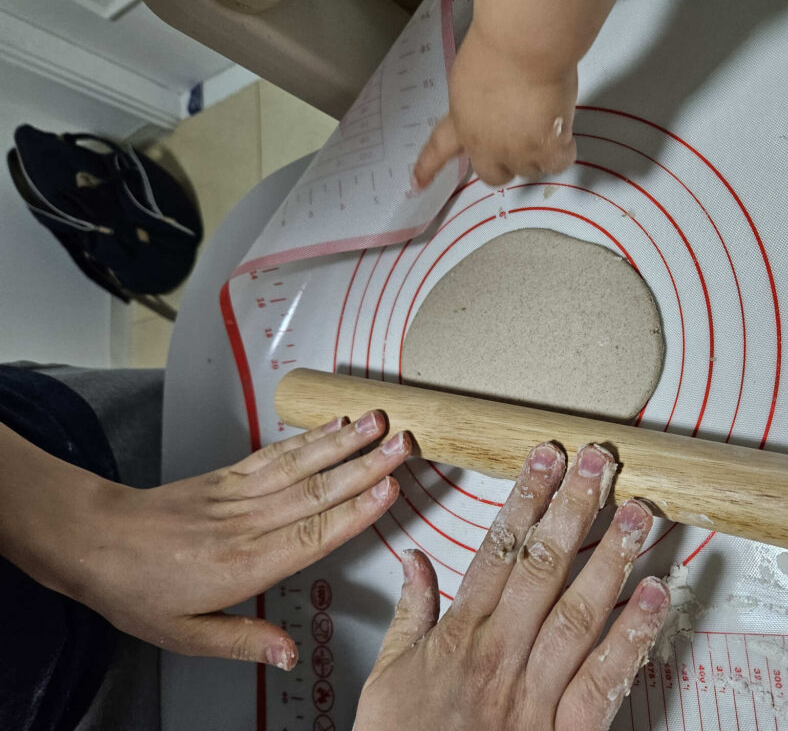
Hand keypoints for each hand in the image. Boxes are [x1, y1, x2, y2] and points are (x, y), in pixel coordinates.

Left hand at [0, 411, 408, 669]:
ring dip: (345, 442)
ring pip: (301, 465)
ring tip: (379, 423)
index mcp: (243, 565)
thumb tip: (289, 655)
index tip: (390, 489)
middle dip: (366, 466)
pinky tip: (334, 425)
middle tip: (404, 445)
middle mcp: (247, 523)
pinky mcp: (228, 476)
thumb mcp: (185, 635)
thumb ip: (243, 641)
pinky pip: (274, 454)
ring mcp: (238, 494)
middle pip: (317, 491)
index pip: (312, 534)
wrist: (92, 541)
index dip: (355, 511)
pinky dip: (308, 436)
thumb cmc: (136, 590)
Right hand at [353, 442, 669, 730]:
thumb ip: (409, 614)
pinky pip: (602, 680)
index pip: (497, 551)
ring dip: (610, 559)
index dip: (525, 499)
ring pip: (576, 614)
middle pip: (542, 569)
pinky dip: (631, 637)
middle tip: (599, 463)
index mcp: (459, 637)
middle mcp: (499, 656)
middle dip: (572, 510)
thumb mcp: (387, 679)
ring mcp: (534, 695)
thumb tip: (414, 560)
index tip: (546, 458)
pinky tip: (655, 597)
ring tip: (635, 513)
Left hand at [413, 25, 577, 187]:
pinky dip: (563, 148)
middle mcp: (485, 144)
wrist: (524, 45)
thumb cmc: (496, 47)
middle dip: (506, 164)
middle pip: (494, 175)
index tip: (417, 183)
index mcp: (461, 122)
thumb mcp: (470, 78)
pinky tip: (562, 128)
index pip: (438, 150)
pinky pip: (559, 162)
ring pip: (531, 169)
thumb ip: (478, 103)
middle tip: (522, 142)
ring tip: (546, 119)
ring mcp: (517, 151)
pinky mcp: (546, 150)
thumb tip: (500, 109)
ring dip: (539, 151)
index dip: (428, 168)